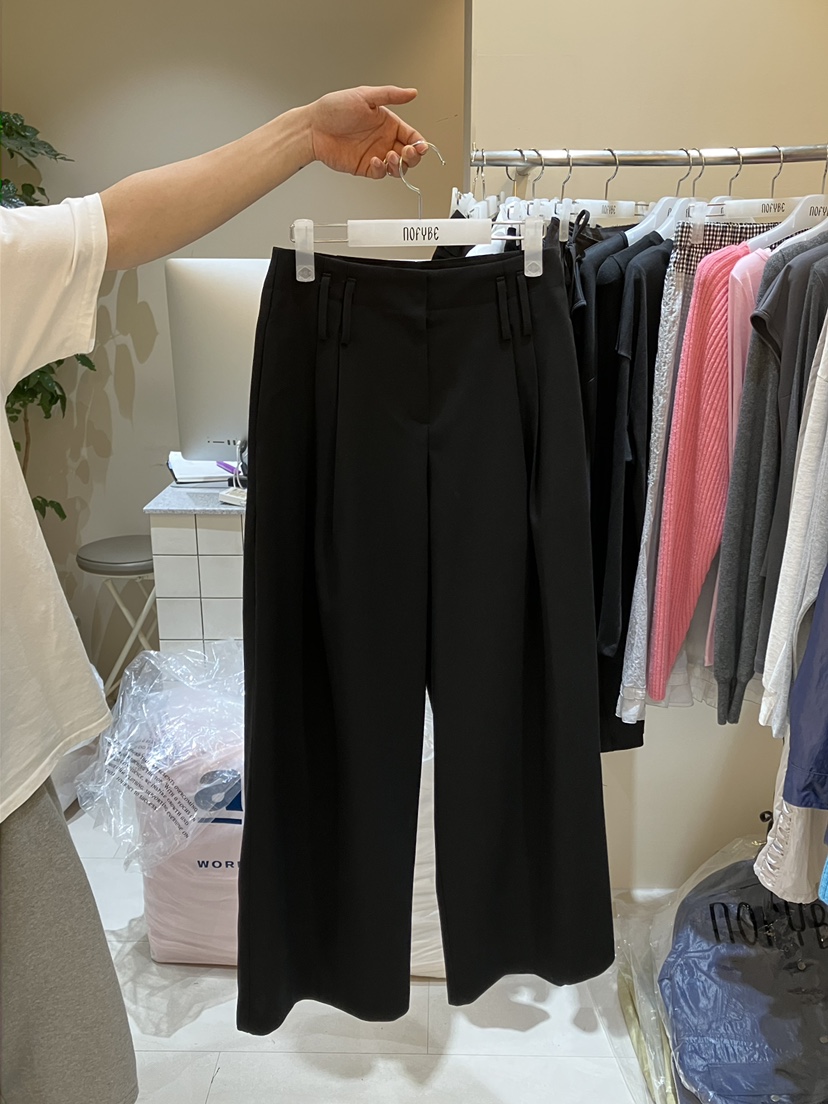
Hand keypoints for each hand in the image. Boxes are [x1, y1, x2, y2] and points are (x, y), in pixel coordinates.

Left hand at [306, 86, 427, 178]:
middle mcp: (383, 140)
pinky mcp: (364, 167)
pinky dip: (381, 170)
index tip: (421, 146)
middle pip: (409, 155)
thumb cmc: (334, 109)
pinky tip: (375, 160)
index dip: (420, 143)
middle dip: (412, 156)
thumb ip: (390, 95)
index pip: (412, 136)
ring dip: (399, 165)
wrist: (313, 128)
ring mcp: (375, 154)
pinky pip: (380, 173)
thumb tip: (412, 92)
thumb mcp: (365, 96)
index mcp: (387, 123)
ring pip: (397, 167)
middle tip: (407, 152)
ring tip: (390, 156)